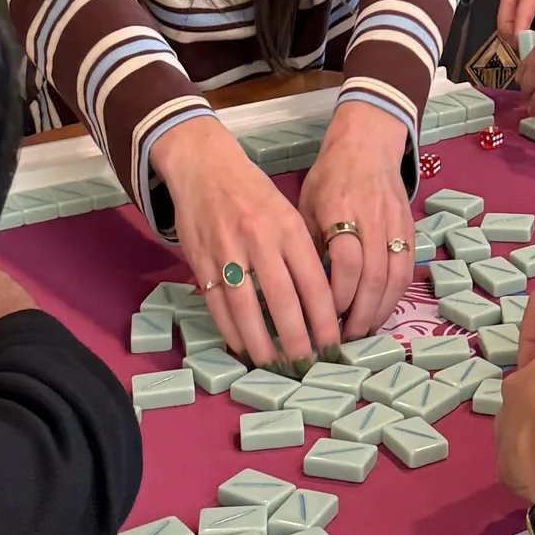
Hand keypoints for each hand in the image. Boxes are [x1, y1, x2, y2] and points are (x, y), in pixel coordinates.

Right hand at [153, 113, 341, 365]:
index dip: (324, 319)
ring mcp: (227, 252)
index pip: (313, 282)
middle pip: (282, 301)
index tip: (332, 344)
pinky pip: (217, 305)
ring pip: (246, 308)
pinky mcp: (201, 261)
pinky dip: (230, 330)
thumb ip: (302, 254)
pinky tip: (242, 347)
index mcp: (289, 229)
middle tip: (306, 364)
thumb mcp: (288, 214)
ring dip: (261, 343)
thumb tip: (320, 303)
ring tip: (274, 365)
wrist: (204, 169)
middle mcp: (260, 241)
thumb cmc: (254, 194)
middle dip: (296, 339)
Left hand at [297, 98, 417, 340]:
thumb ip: (306, 245)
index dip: (337, 296)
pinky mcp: (410, 229)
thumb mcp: (306, 205)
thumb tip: (295, 292)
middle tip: (343, 339)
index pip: (346, 262)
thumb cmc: (329, 178)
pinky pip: (407, 270)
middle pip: (372, 276)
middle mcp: (372, 218)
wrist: (367, 146)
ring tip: (362, 332)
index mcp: (340, 209)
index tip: (324, 317)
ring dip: (379, 311)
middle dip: (358, 313)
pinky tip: (381, 312)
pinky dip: (396, 296)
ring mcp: (395, 224)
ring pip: (394, 277)